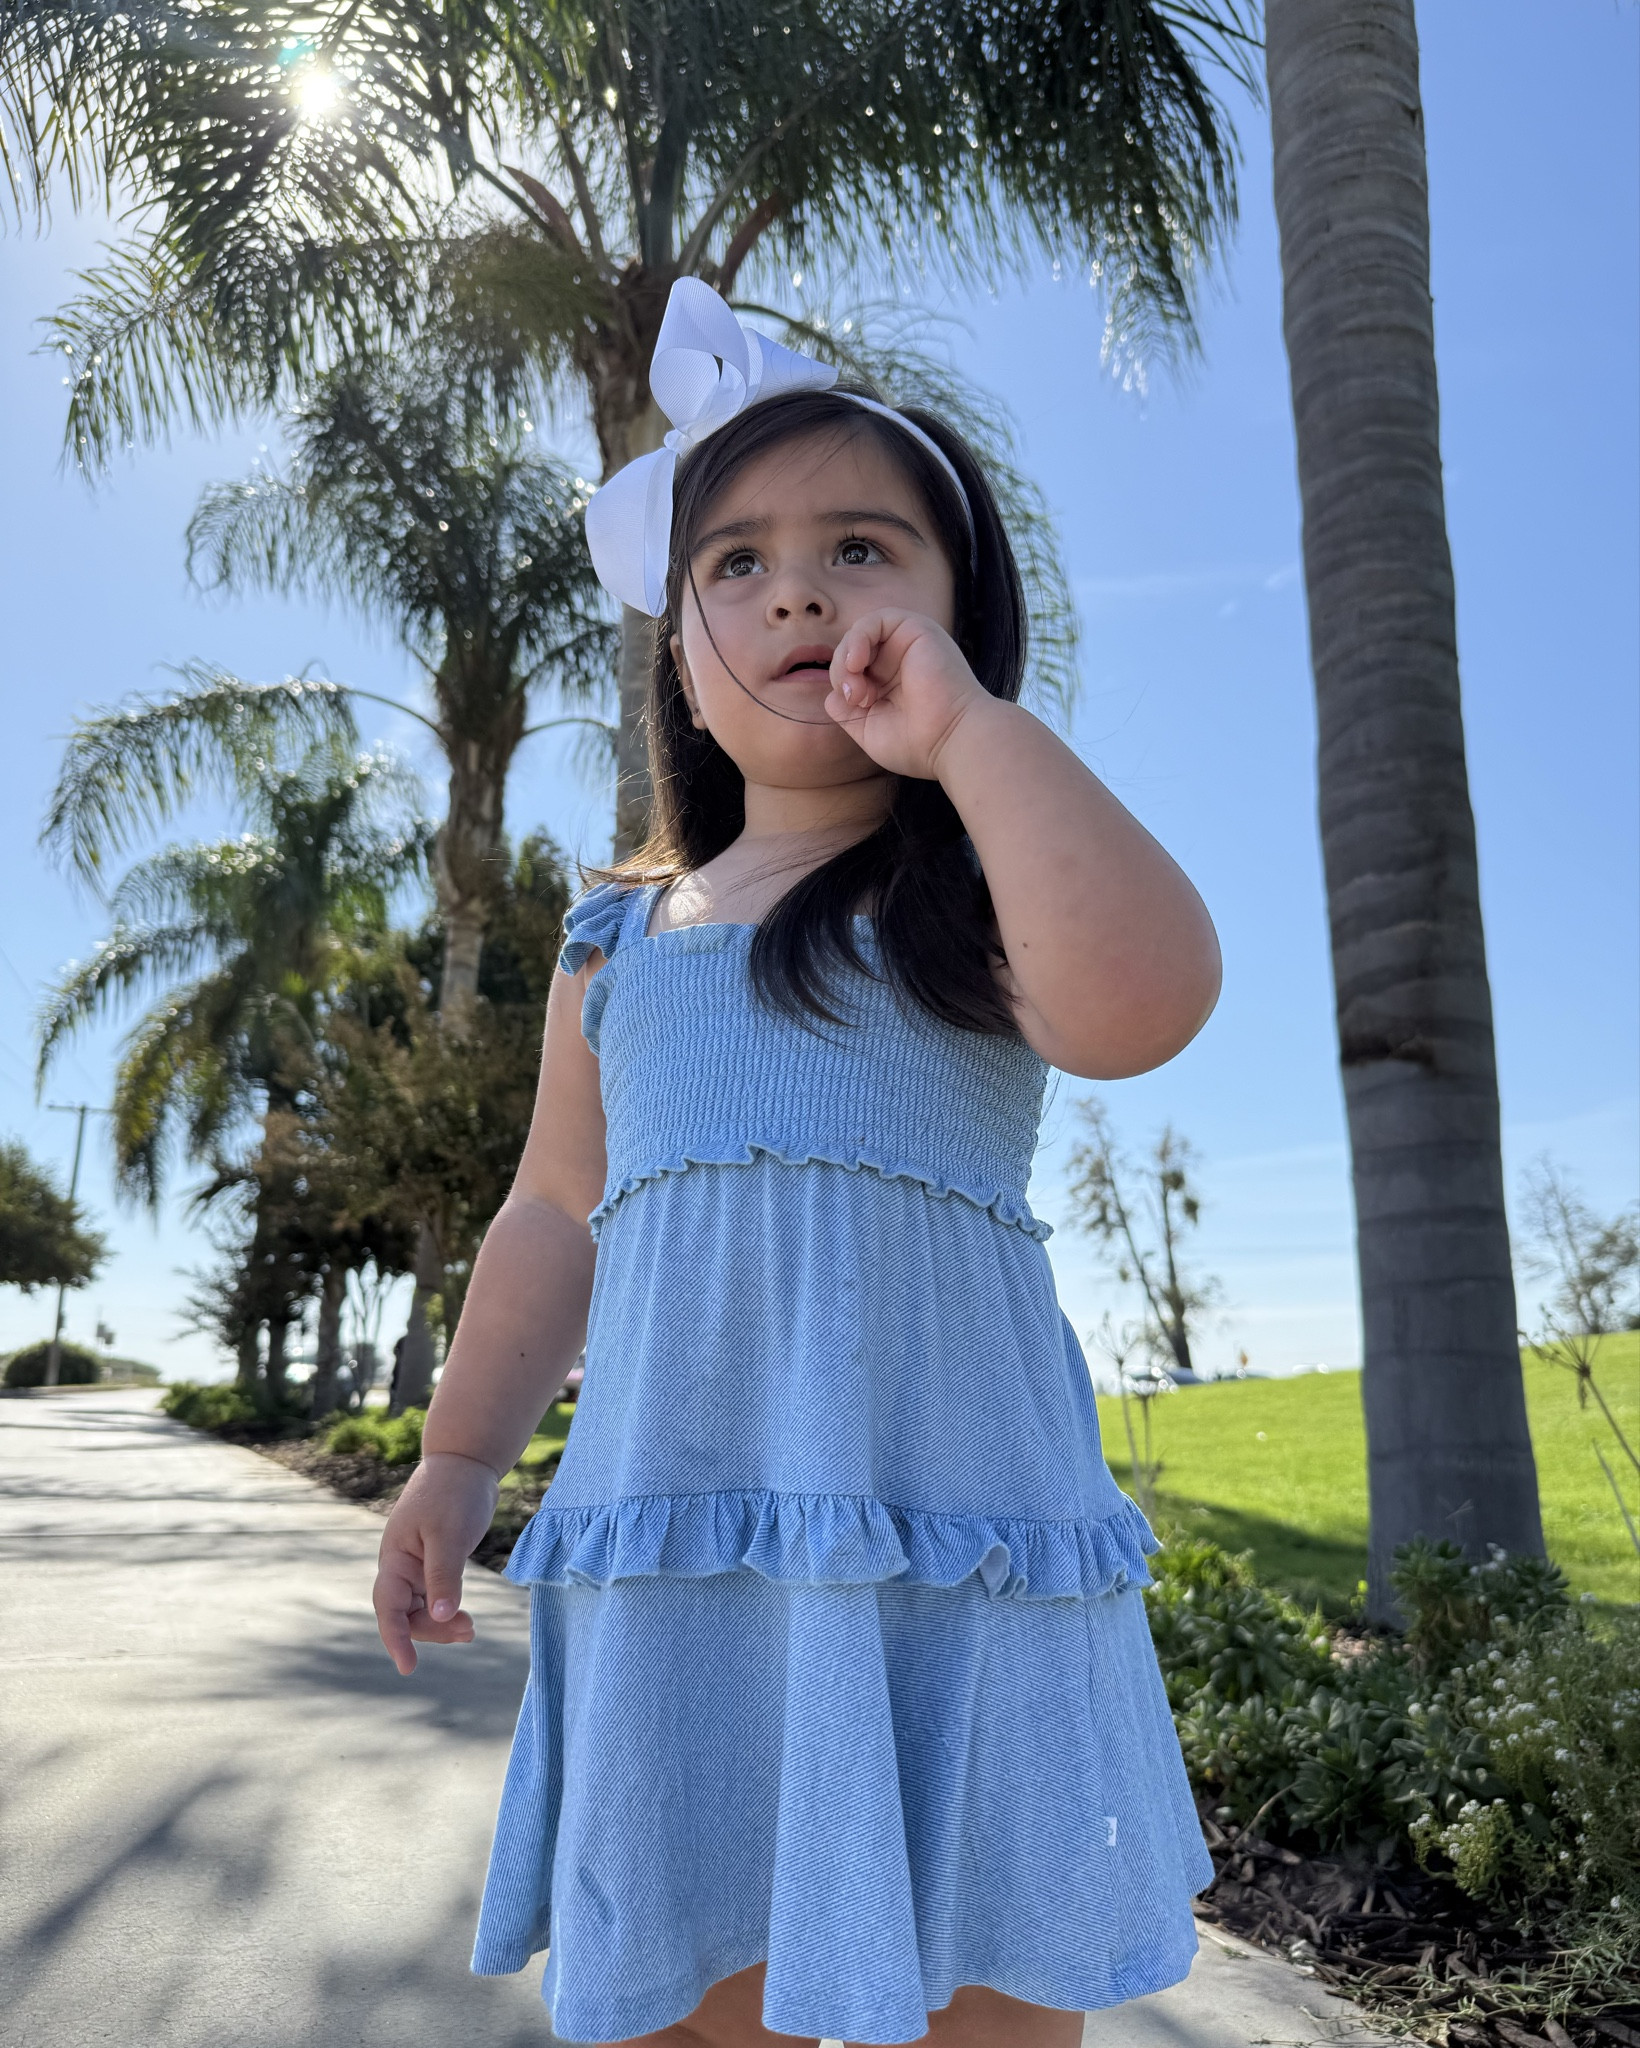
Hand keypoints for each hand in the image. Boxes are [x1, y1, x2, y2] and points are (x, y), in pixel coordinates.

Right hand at [373, 1450, 500, 1674]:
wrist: (467, 1461)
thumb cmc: (453, 1493)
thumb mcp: (450, 1536)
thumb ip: (444, 1576)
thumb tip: (441, 1616)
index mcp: (395, 1558)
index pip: (389, 1608)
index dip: (396, 1638)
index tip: (408, 1667)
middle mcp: (401, 1566)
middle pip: (407, 1613)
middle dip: (431, 1630)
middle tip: (467, 1631)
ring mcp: (418, 1564)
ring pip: (422, 1608)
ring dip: (442, 1622)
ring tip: (470, 1630)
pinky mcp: (436, 1561)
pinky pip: (435, 1595)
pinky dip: (448, 1609)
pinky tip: (465, 1619)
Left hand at [824, 610, 996, 780]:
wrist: (951, 740)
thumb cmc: (917, 744)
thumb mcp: (868, 730)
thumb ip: (845, 711)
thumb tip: (831, 695)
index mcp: (890, 685)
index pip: (851, 672)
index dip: (842, 686)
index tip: (855, 708)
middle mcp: (899, 662)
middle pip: (852, 652)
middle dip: (842, 673)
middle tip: (855, 698)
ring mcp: (908, 645)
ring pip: (859, 635)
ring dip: (847, 658)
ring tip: (856, 683)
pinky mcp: (916, 629)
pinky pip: (874, 620)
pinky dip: (858, 638)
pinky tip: (857, 661)